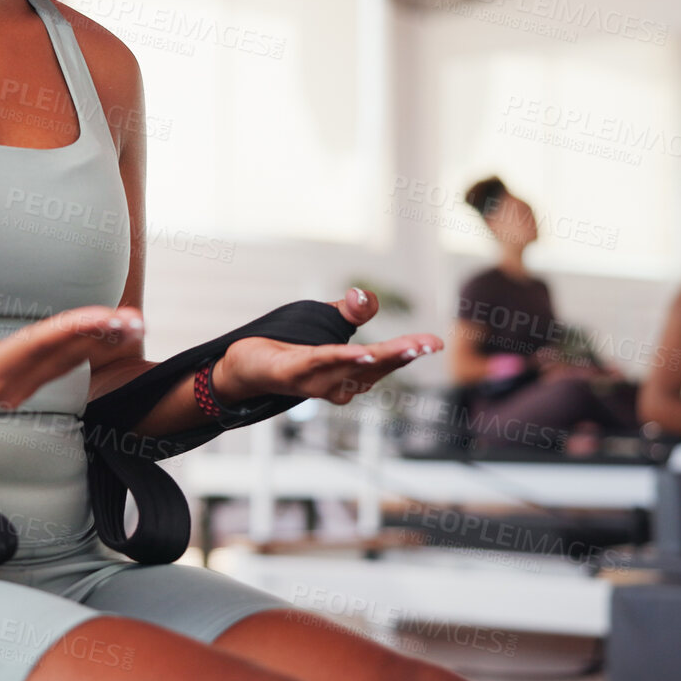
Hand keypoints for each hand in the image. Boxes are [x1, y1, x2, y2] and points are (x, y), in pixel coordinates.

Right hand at [0, 278, 142, 410]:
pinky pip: (61, 362)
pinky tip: (113, 330)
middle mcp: (4, 387)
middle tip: (137, 320)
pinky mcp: (22, 382)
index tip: (105, 317)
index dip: (72, 329)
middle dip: (100, 337)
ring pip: (66, 361)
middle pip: (60, 356)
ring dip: (102, 342)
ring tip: (136, 322)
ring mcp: (15, 389)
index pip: (35, 345)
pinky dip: (88, 345)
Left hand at [212, 287, 442, 405]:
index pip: (387, 360)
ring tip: (402, 349)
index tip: (437, 342)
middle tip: (428, 344)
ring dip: (377, 359)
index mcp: (352, 373)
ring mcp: (316, 380)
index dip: (412, 350)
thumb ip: (351, 311)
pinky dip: (340, 359)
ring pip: (352, 367)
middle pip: (376, 365)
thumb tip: (366, 297)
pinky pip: (320, 364)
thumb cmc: (291, 347)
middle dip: (403, 355)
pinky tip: (358, 353)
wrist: (244, 365)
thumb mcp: (327, 321)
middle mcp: (339, 383)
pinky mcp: (291, 372)